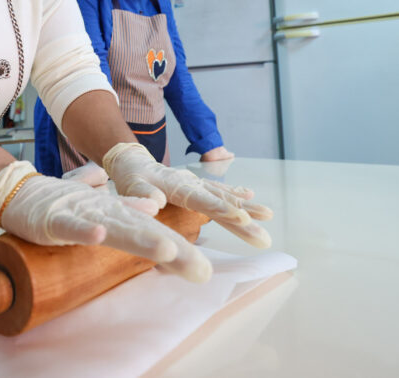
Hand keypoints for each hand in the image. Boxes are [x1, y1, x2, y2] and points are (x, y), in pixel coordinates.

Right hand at [0, 162, 211, 281]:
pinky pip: (71, 226)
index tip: (203, 271)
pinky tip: (100, 236)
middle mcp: (104, 211)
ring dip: (140, 238)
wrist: (19, 190)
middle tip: (202, 271)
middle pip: (144, 232)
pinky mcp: (54, 219)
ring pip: (115, 227)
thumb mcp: (95, 211)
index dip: (177, 249)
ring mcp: (80, 214)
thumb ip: (122, 208)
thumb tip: (151, 208)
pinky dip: (85, 231)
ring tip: (168, 251)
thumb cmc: (59, 203)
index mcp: (114, 213)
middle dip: (173, 251)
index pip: (152, 232)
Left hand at [102, 143, 272, 247]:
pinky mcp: (197, 186)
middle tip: (263, 236)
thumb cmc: (131, 177)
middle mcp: (191, 184)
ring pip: (226, 196)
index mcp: (176, 186)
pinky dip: (235, 194)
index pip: (202, 200)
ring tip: (269, 216)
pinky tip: (251, 197)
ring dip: (247, 207)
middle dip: (244, 218)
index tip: (241, 218)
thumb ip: (142, 194)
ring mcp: (196, 184)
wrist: (134, 161)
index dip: (222, 209)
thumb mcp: (130, 185)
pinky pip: (220, 190)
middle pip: (221, 202)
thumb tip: (157, 202)